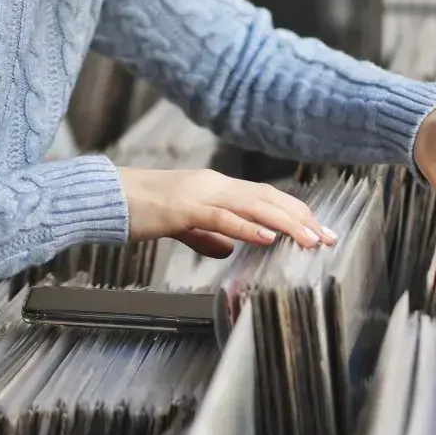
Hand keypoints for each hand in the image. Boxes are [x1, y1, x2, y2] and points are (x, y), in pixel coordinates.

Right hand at [116, 166, 335, 257]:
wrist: (105, 197)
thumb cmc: (140, 210)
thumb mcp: (180, 225)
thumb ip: (206, 234)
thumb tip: (228, 249)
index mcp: (216, 188)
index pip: (266, 197)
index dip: (296, 213)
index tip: (321, 231)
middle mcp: (214, 185)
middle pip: (270, 198)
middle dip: (303, 219)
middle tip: (330, 238)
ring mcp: (200, 194)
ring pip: (254, 205)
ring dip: (287, 223)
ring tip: (311, 239)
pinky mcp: (183, 208)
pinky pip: (222, 217)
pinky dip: (248, 227)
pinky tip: (269, 237)